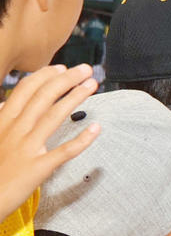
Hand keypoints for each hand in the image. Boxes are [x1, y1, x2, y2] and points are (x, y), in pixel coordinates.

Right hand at [0, 65, 99, 218]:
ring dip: (75, 98)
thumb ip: (5, 121)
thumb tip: (12, 104)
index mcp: (2, 123)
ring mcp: (27, 149)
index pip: (24, 90)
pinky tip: (96, 128)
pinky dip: (82, 140)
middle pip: (43, 97)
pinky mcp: (38, 168)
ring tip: (91, 85)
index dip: (44, 76)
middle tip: (85, 69)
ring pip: (54, 116)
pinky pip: (64, 151)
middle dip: (66, 79)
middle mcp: (14, 132)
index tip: (61, 67)